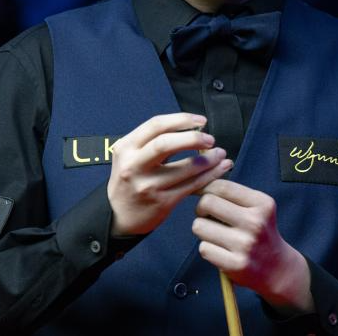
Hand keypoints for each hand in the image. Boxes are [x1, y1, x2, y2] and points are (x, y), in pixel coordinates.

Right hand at [108, 113, 232, 235]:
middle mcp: (134, 165)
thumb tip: (190, 128)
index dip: (181, 119)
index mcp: (126, 148)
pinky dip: (209, 176)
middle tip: (210, 139)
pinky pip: (191, 186)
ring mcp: (148, 185)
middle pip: (165, 144)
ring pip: (184, 168)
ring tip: (220, 154)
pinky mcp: (162, 202)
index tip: (201, 121)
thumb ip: (153, 141)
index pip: (156, 125)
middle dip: (193, 138)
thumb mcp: (130, 156)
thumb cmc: (129, 180)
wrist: (118, 217)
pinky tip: (219, 169)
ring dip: (208, 160)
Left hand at [192, 180, 313, 314]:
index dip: (204, 187)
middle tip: (207, 215)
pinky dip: (207, 248)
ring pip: (199, 226)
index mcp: (262, 204)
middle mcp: (255, 222)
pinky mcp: (236, 264)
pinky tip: (220, 250)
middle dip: (201, 208)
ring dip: (202, 229)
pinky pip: (203, 248)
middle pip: (207, 202)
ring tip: (215, 234)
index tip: (200, 193)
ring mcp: (246, 244)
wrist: (278, 268)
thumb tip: (199, 183)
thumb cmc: (260, 232)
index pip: (222, 186)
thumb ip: (233, 194)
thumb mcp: (257, 208)